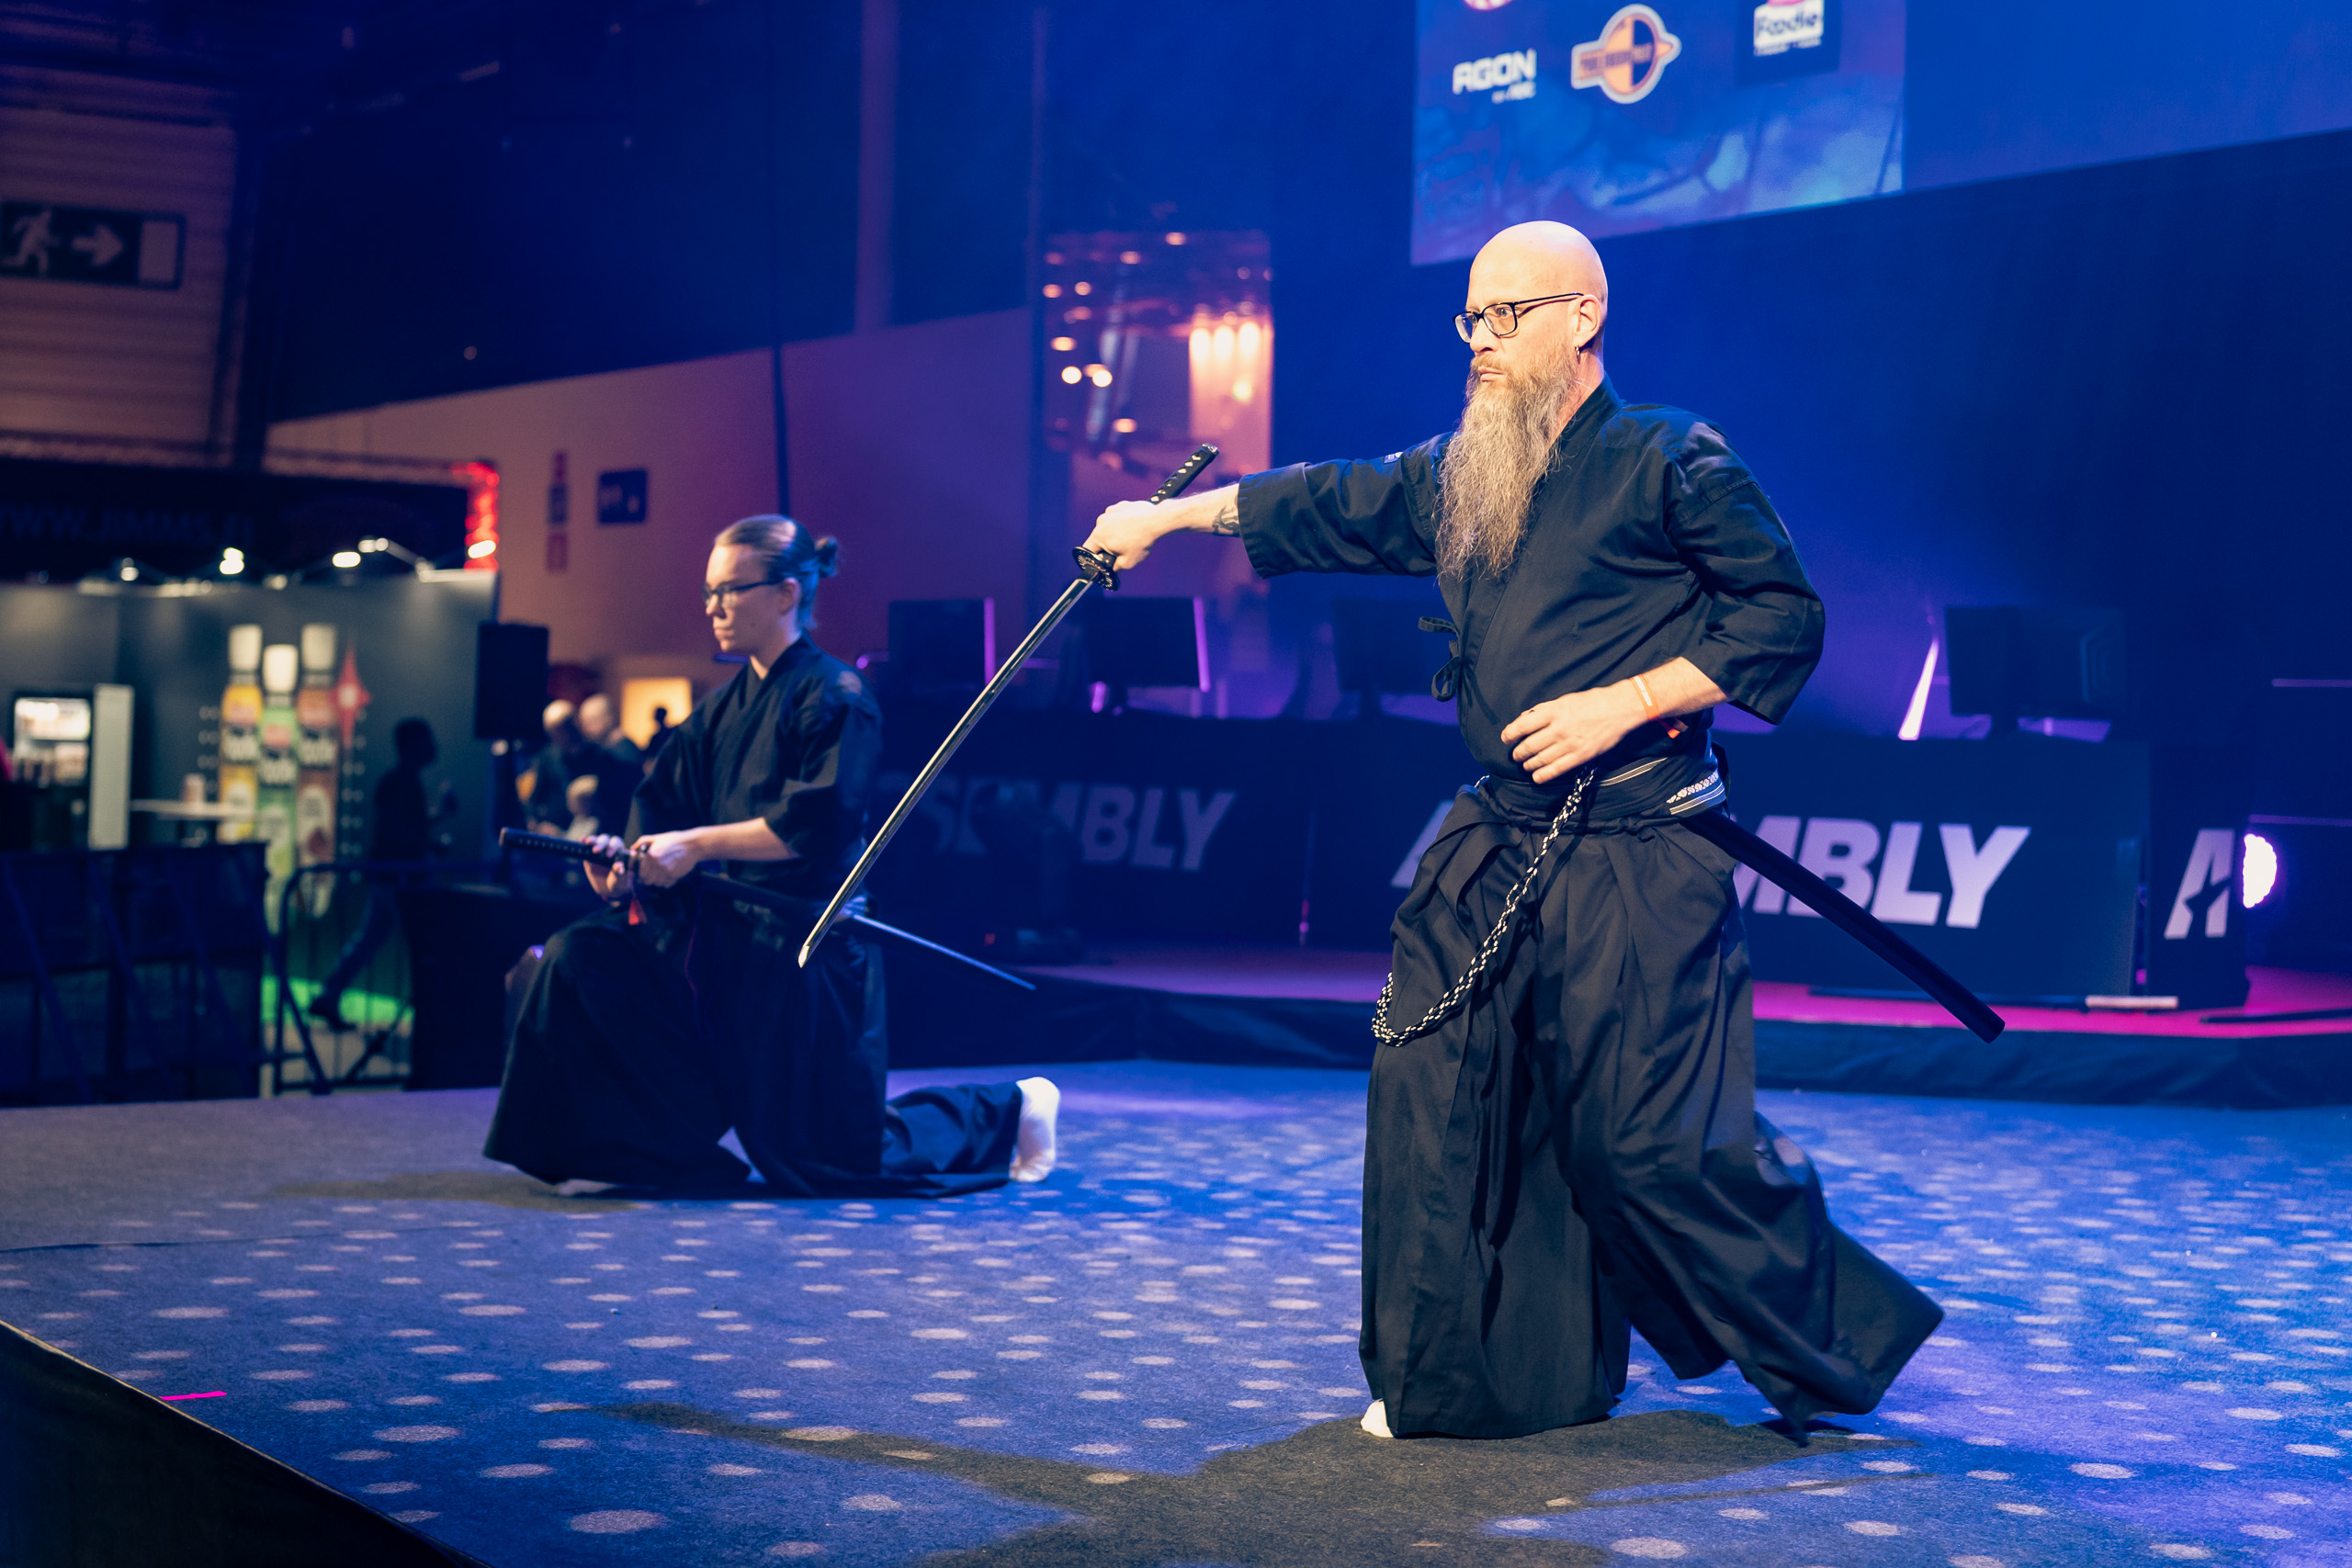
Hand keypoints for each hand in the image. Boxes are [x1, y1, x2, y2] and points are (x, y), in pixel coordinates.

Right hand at [581, 833, 632, 900]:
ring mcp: (598, 850)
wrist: (607, 888)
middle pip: (605, 840)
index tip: (608, 855)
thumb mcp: (618, 880)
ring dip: (592, 840)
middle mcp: (609, 848)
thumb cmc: (617, 882)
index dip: (613, 847)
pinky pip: (586, 846)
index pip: (617, 844)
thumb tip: (619, 865)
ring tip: (588, 843)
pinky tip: (581, 840)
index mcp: (619, 852)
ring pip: (596, 840)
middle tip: (596, 851)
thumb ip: (618, 873)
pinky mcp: (588, 855)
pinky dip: (583, 842)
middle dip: (601, 844)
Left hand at [627, 829, 702, 887]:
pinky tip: (667, 875)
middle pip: (647, 880)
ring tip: (660, 874)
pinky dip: (665, 882)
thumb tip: (632, 849)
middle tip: (650, 875)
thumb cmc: (675, 840)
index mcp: (651, 855)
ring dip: (656, 881)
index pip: (641, 871)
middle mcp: (658, 865)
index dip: (640, 874)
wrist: (693, 845)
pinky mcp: (675, 876)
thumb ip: (642, 841)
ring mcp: (667, 872)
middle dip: (647, 879)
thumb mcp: (657, 837)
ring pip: (656, 883)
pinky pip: (666, 885)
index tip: (640, 874)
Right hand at [1081, 499, 1171, 571]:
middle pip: (1099, 538)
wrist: (1157, 521)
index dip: (1094, 558)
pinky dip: (1122, 522)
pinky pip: (1116, 517)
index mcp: (1098, 535)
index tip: (1101, 560)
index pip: (1088, 550)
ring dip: (1115, 533)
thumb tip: (1110, 571)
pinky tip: (1133, 527)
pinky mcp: (1120, 506)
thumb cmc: (1142, 540)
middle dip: (1108, 545)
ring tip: (1130, 537)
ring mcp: (1110, 512)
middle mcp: (1101, 521)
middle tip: (1122, 549)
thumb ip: (1114, 569)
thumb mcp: (1127, 562)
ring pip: (1108, 527)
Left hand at [1501, 686, 1645, 783]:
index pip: (1523, 725)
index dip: (1510, 734)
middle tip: (1516, 755)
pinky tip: (1537, 777)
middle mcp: (1559, 728)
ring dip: (1529, 764)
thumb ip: (1545, 709)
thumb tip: (1525, 717)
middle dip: (1518, 753)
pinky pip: (1556, 769)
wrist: (1620, 709)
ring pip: (1540, 759)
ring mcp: (1569, 744)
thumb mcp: (1565, 699)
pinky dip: (1543, 775)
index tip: (1506, 738)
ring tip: (1526, 765)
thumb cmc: (1593, 701)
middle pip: (1529, 745)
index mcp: (1553, 711)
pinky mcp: (1580, 756)